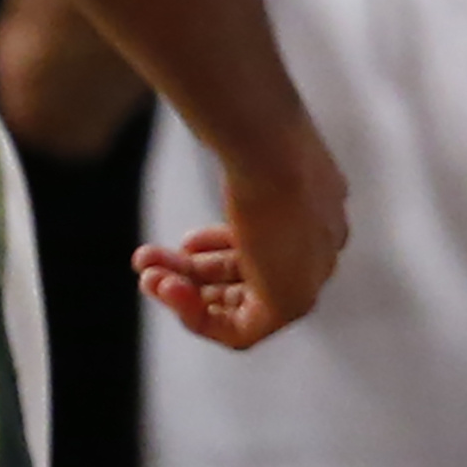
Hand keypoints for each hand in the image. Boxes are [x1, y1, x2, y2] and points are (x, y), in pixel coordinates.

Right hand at [139, 123, 346, 349]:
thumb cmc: (258, 141)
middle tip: (148, 262)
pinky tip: (164, 286)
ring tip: (145, 273)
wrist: (271, 149)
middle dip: (193, 272)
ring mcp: (310, 277)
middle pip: (251, 278)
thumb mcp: (255, 156)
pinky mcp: (291, 303)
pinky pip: (241, 330)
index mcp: (321, 215)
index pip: (269, 249)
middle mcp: (322, 248)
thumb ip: (249, 172)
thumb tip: (229, 135)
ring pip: (241, 304)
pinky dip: (196, 313)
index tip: (185, 241)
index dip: (219, 250)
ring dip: (186, 291)